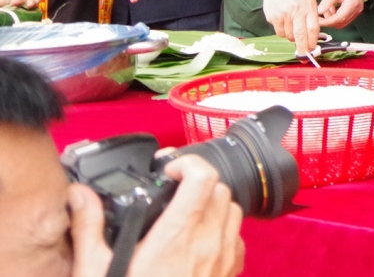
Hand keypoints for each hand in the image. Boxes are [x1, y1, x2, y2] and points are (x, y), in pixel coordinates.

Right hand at [69, 155, 244, 276]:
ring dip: (212, 205)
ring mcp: (223, 260)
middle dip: (197, 183)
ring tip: (184, 215)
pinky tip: (197, 242)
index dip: (188, 164)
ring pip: (233, 211)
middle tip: (172, 192)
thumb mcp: (96, 271)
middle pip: (220, 189)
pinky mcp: (230, 274)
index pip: (203, 178)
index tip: (169, 171)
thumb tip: (80, 197)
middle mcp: (208, 244)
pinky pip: (237, 238)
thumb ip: (89, 228)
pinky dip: (222, 231)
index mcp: (177, 237)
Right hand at [253, 0, 320, 55]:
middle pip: (300, 36)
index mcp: (308, 7)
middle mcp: (296, 11)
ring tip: (293, 27)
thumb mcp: (309, 1)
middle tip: (304, 55)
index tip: (314, 50)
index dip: (313, 42)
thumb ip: (312, 18)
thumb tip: (313, 38)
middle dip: (303, 48)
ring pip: (289, 36)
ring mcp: (283, 15)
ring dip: (292, 37)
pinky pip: (279, 33)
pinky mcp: (273, 18)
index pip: (313, 29)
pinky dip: (283, 33)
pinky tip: (284, 23)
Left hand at [317, 0, 366, 28]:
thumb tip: (319, 11)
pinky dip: (335, 17)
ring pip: (341, 23)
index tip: (316, 21)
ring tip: (326, 9)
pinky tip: (331, 9)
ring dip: (331, 19)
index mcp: (352, 5)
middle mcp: (356, 11)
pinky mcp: (354, 13)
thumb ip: (327, 1)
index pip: (338, 19)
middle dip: (328, 21)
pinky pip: (343, 19)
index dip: (326, 22)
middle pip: (340, 23)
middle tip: (319, 14)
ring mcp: (356, 13)